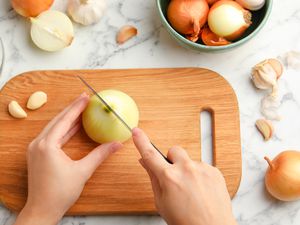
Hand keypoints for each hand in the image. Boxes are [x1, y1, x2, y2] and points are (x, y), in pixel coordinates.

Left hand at [14, 93, 122, 224]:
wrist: (43, 209)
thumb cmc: (59, 193)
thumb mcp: (83, 171)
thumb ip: (100, 155)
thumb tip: (117, 144)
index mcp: (47, 145)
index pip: (64, 120)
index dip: (77, 108)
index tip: (86, 97)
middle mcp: (38, 144)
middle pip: (58, 120)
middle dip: (72, 109)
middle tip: (84, 98)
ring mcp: (36, 149)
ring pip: (54, 127)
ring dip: (68, 118)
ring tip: (81, 109)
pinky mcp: (38, 154)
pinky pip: (52, 136)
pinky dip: (63, 129)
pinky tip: (73, 126)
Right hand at [132, 128, 236, 224]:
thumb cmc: (186, 221)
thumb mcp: (161, 202)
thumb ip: (153, 178)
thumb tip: (146, 163)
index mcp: (169, 178)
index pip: (150, 155)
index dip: (141, 141)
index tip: (136, 132)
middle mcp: (186, 169)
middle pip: (173, 151)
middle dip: (171, 160)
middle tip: (174, 176)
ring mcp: (202, 169)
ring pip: (189, 161)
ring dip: (187, 170)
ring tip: (192, 190)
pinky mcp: (214, 171)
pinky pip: (202, 167)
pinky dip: (200, 176)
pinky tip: (201, 191)